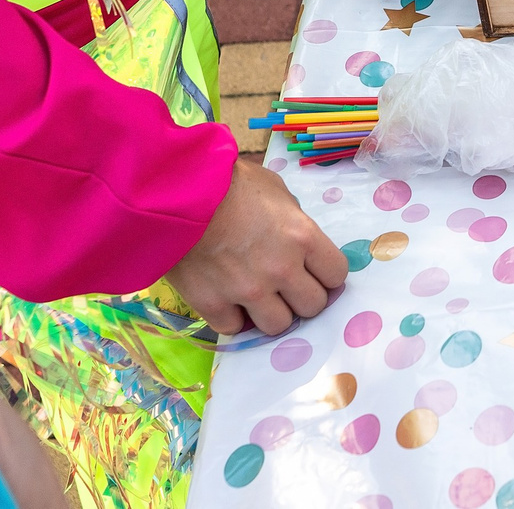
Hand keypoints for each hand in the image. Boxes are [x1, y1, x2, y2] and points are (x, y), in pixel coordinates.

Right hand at [167, 158, 349, 334]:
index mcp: (302, 236)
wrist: (176, 193)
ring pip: (279, 326)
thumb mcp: (275, 191)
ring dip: (272, 313)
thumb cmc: (229, 183)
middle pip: (313, 306)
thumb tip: (299, 244)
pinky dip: (234, 318)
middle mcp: (281, 269)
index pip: (337, 275)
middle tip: (287, 286)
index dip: (326, 275)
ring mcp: (248, 291)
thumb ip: (294, 220)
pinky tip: (229, 300)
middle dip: (303, 297)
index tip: (315, 273)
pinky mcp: (213, 304)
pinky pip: (235, 329)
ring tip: (259, 297)